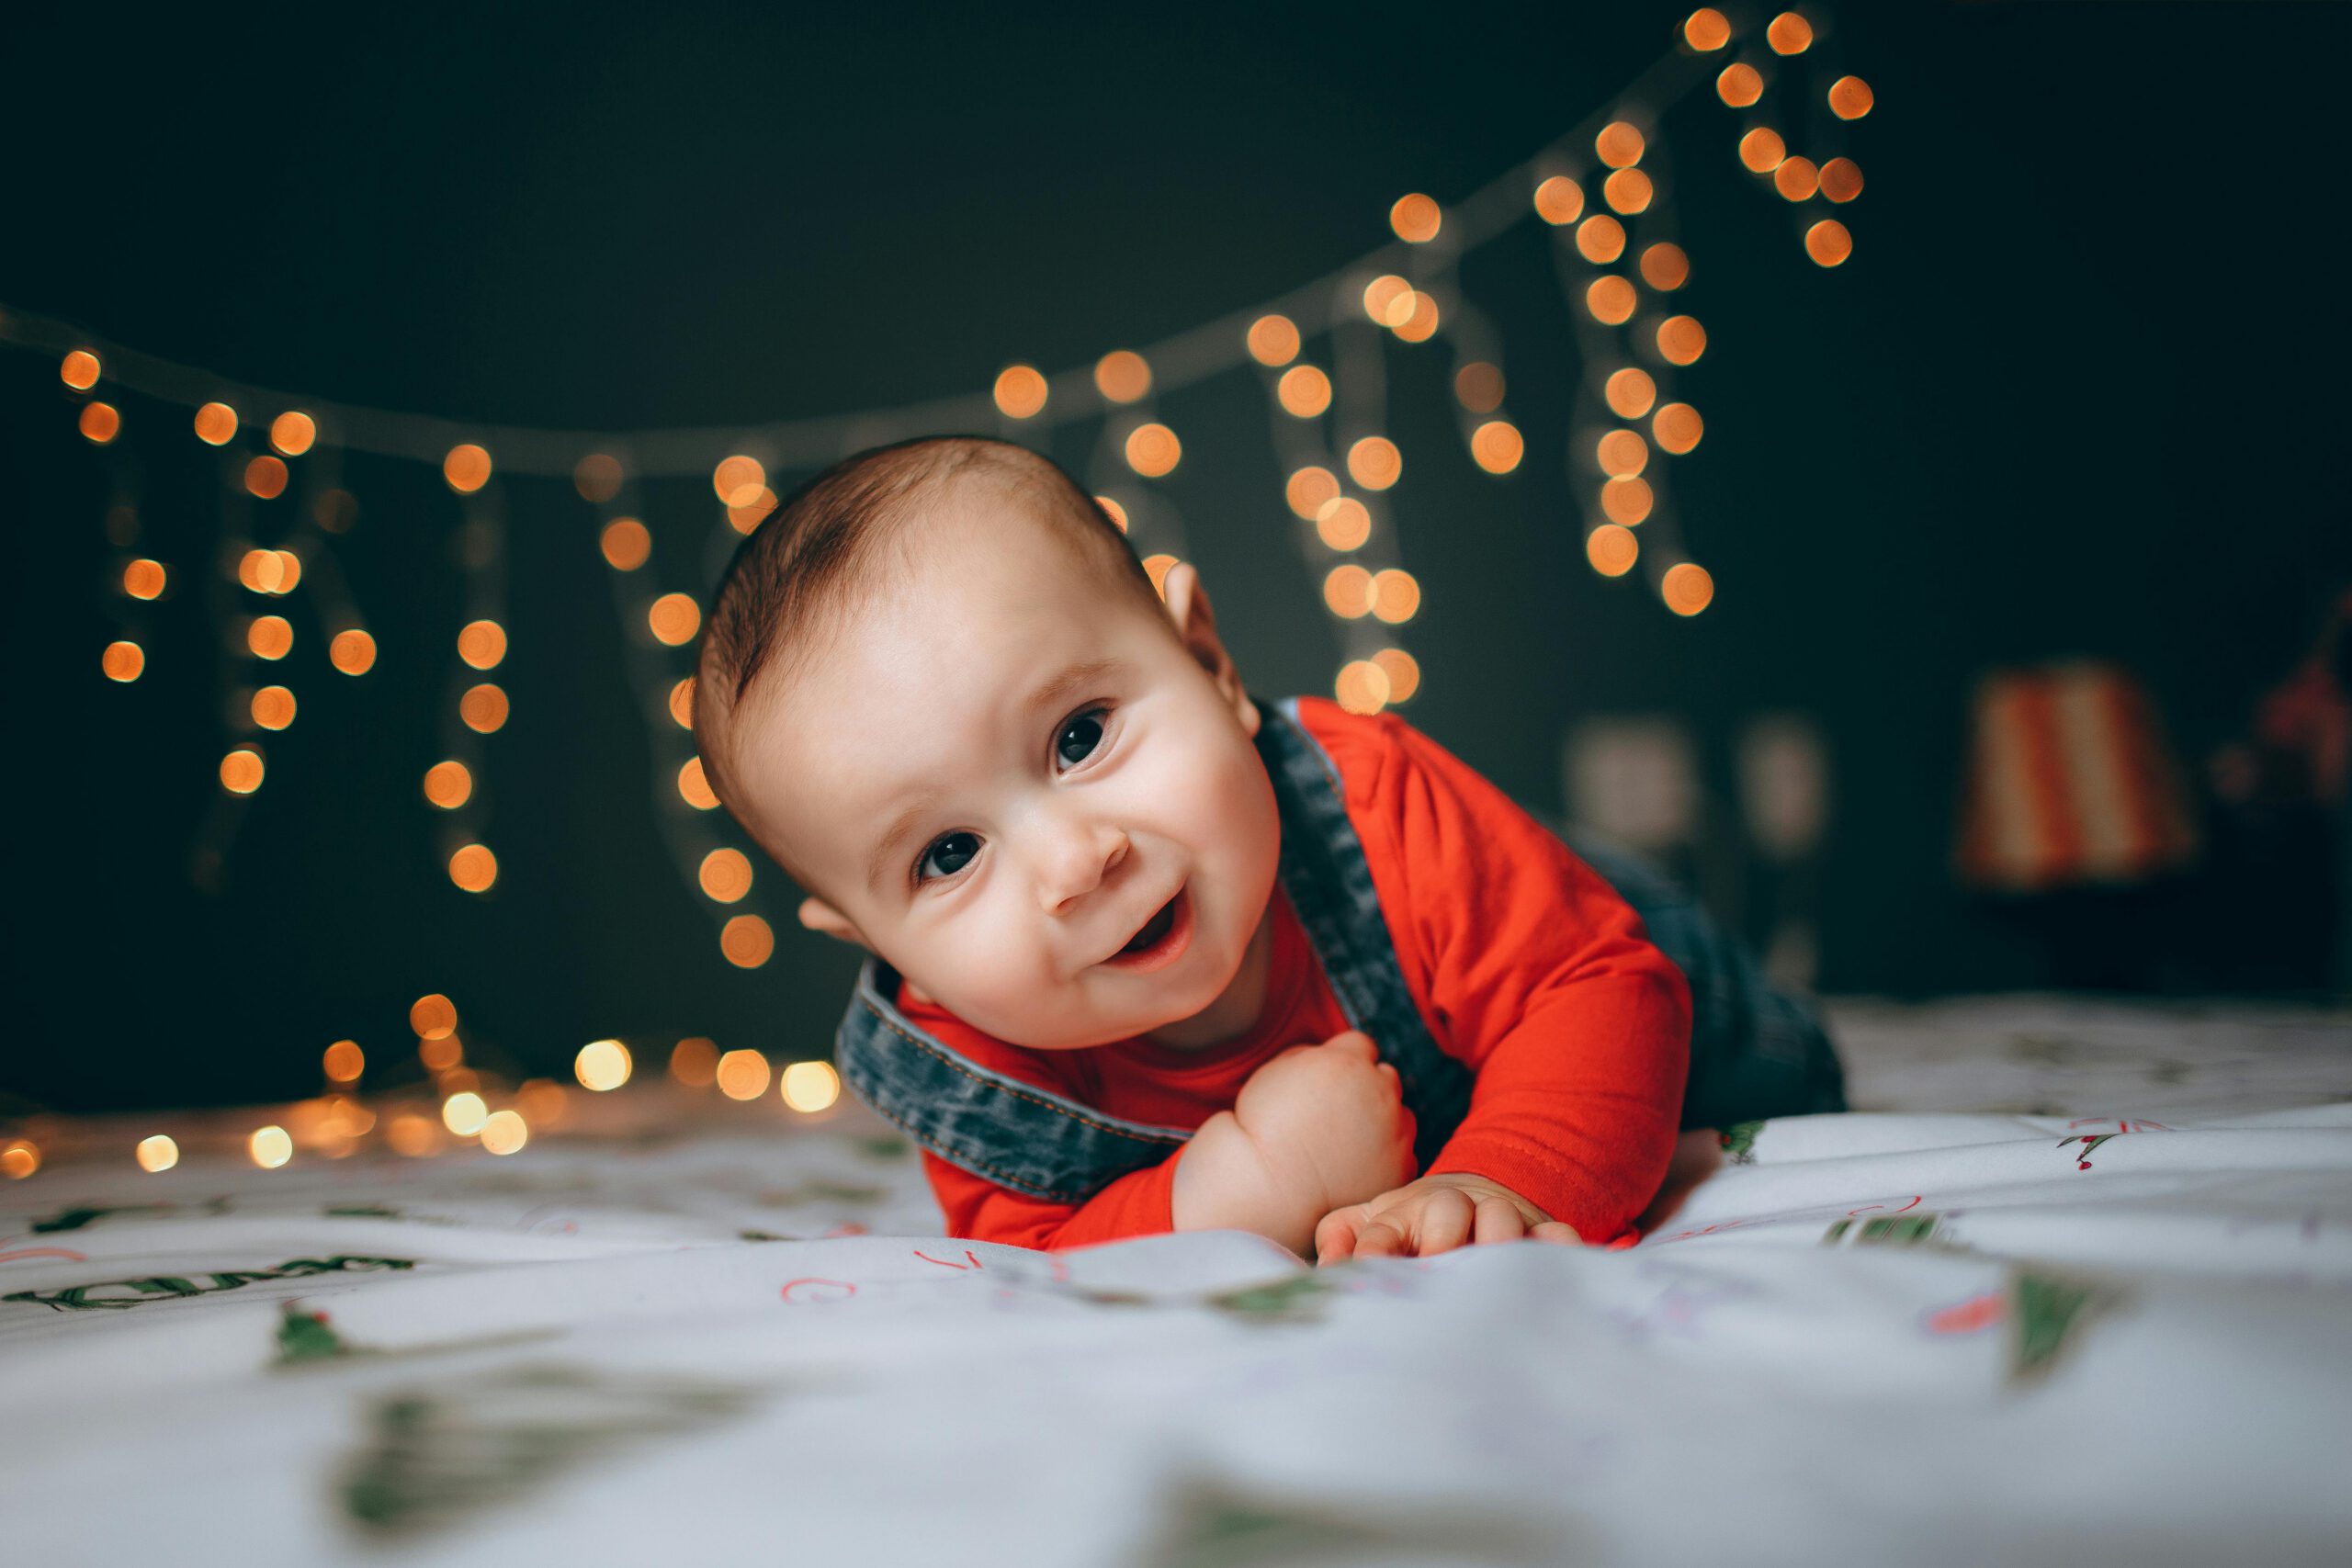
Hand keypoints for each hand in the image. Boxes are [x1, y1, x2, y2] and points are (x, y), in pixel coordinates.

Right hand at [1230, 1030, 1417, 1216]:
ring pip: (1400, 1116)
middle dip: (1367, 1089)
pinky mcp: (1401, 1168)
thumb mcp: (1277, 1070)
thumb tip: (1336, 1055)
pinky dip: (1385, 1158)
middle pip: (1386, 1077)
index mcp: (1348, 1063)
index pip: (1360, 1045)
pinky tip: (1354, 1167)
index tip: (1327, 1083)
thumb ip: (1316, 1054)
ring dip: (1382, 1123)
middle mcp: (1381, 1093)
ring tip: (1344, 1144)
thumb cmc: (1262, 1129)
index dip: (1342, 1062)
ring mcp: (1396, 1133)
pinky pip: (1402, 1153)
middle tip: (1336, 1115)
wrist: (1268, 1190)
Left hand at [1312, 1171, 1580, 1265]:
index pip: (1381, 1233)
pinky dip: (1559, 1250)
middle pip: (1447, 1211)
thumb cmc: (1413, 1226)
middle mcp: (1451, 1209)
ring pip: (1502, 1220)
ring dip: (1498, 1246)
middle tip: (1439, 1276)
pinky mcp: (1540, 1230)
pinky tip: (1554, 1272)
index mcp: (1402, 1214)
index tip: (1371, 1277)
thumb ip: (1339, 1239)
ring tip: (1494, 1287)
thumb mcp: (1370, 1224)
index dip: (1374, 1254)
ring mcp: (1498, 1216)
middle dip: (1442, 1241)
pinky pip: (1557, 1235)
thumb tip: (1323, 1271)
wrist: (1475, 1194)